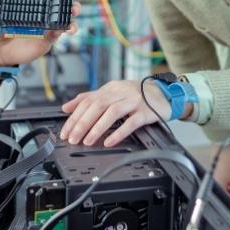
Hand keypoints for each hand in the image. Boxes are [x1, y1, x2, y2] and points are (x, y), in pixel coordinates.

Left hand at [0, 0, 79, 67]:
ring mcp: (46, 25)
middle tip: (71, 0)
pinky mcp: (49, 38)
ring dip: (71, 13)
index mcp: (29, 5)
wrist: (0, 52)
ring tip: (74, 13)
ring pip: (64, 17)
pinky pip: (60, 33)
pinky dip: (66, 30)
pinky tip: (67, 30)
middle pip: (58, 3)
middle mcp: (40, 13)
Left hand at [59, 78, 174, 146]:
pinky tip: (109, 141)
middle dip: (82, 123)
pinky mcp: (146, 112)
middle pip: (98, 105)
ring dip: (97, 128)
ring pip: (113, 112)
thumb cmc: (136, 96)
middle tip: (73, 138)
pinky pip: (131, 122)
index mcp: (110, 88)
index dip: (74, 117)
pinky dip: (118, 132)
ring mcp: (134, 101)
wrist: (164, 94)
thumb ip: (89, 98)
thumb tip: (66, 107)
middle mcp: (121, 92)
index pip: (88, 100)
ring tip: (88, 141)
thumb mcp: (112, 93)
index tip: (66, 131)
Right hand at [213, 141, 229, 200]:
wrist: (222, 147)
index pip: (227, 199)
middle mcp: (213, 185)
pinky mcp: (213, 173)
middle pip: (223, 193)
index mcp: (219, 188)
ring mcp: (212, 178)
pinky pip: (220, 181)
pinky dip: (226, 182)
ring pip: (221, 187)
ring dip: (229, 187)